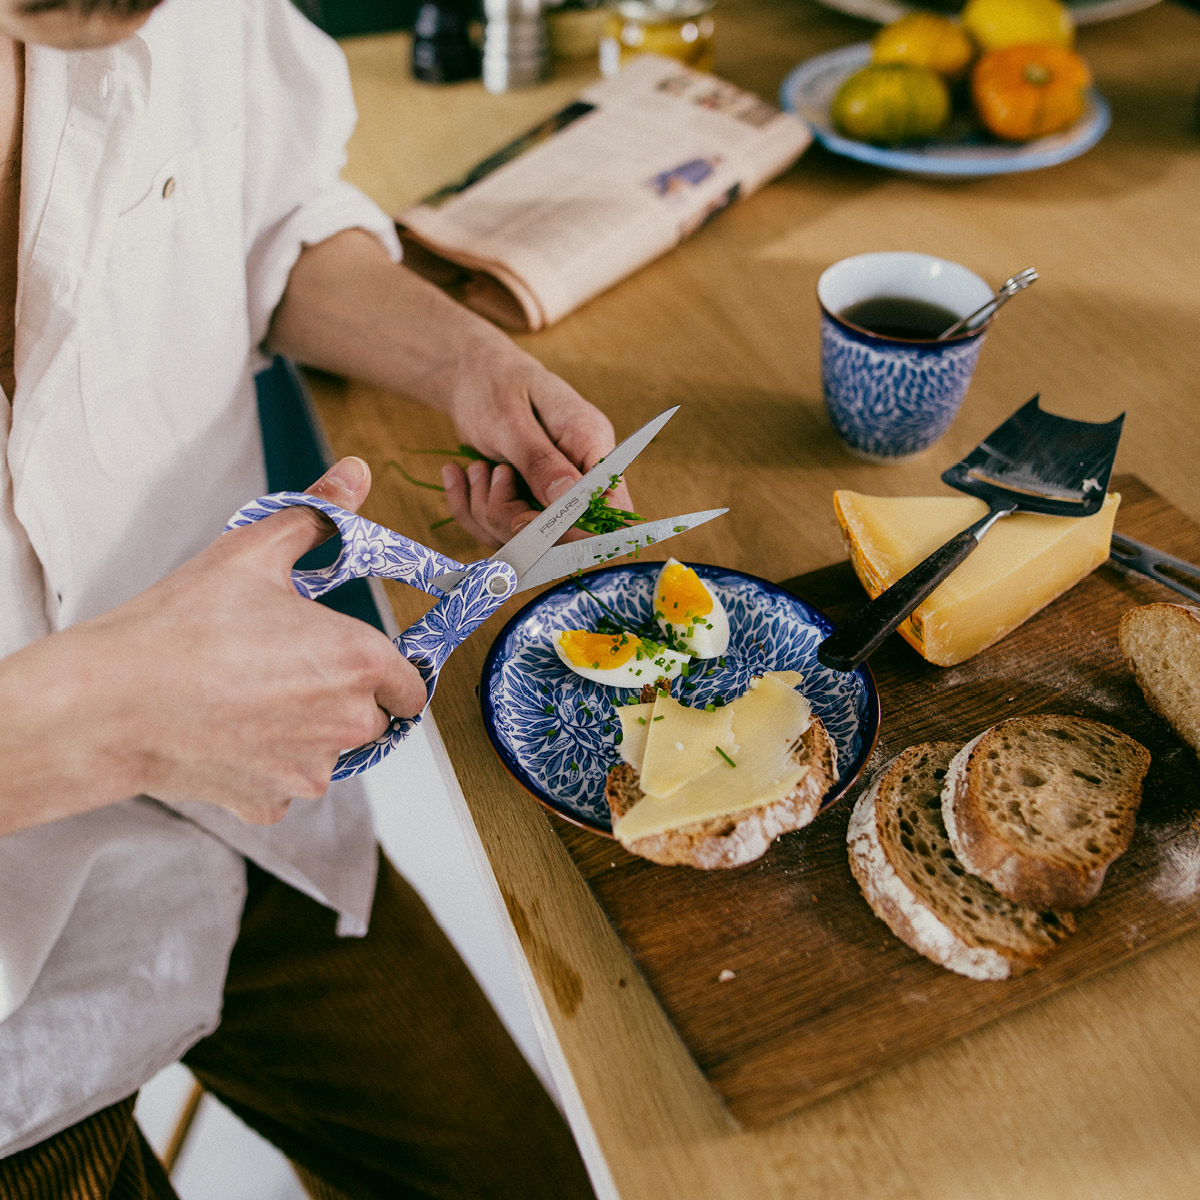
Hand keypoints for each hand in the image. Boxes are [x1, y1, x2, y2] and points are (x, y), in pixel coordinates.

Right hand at [0, 458, 426, 834]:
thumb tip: (356, 474)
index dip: (385, 672)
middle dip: (342, 700)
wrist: (109, 700)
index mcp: (360, 662)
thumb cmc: (182, 624)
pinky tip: (226, 732)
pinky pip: (284, 783)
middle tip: (285, 671)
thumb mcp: (254, 550)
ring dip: (304, 734)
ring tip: (247, 698)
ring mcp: (309, 770)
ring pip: (328, 753)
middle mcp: (348, 724)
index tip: (349, 661)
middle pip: (372, 720)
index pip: (410, 686)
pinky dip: (264, 764)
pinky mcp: (271, 802)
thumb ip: (319, 513)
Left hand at [267, 233, 631, 548]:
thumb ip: (543, 466)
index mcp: (594, 447)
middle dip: (512, 519)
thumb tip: (579, 505)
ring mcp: (552, 487)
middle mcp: (581, 472)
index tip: (540, 535)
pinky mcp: (525, 496)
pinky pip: (503, 529)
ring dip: (487, 514)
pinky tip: (459, 478)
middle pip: (564, 535)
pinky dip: (475, 511)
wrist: (460, 362)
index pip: (615, 509)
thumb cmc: (487, 377)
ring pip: (529, 538)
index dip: (582, 534)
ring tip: (468, 473)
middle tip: (482, 481)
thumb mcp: (507, 419)